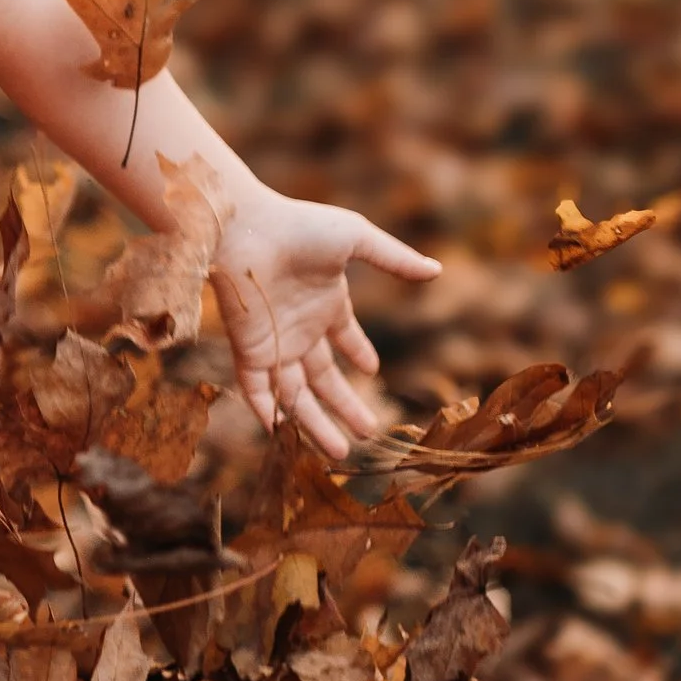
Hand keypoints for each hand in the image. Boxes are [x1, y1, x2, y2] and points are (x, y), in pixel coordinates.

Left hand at [208, 183, 438, 461]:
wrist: (245, 227)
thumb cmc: (298, 227)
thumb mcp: (356, 240)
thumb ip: (394, 258)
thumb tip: (436, 270)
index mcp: (326, 303)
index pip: (344, 339)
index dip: (359, 355)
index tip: (372, 374)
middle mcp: (300, 328)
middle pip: (323, 378)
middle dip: (344, 406)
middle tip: (367, 432)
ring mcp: (273, 341)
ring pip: (294, 393)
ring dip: (316, 423)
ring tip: (339, 452)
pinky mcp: (248, 348)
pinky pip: (256, 387)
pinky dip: (265, 409)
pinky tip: (281, 434)